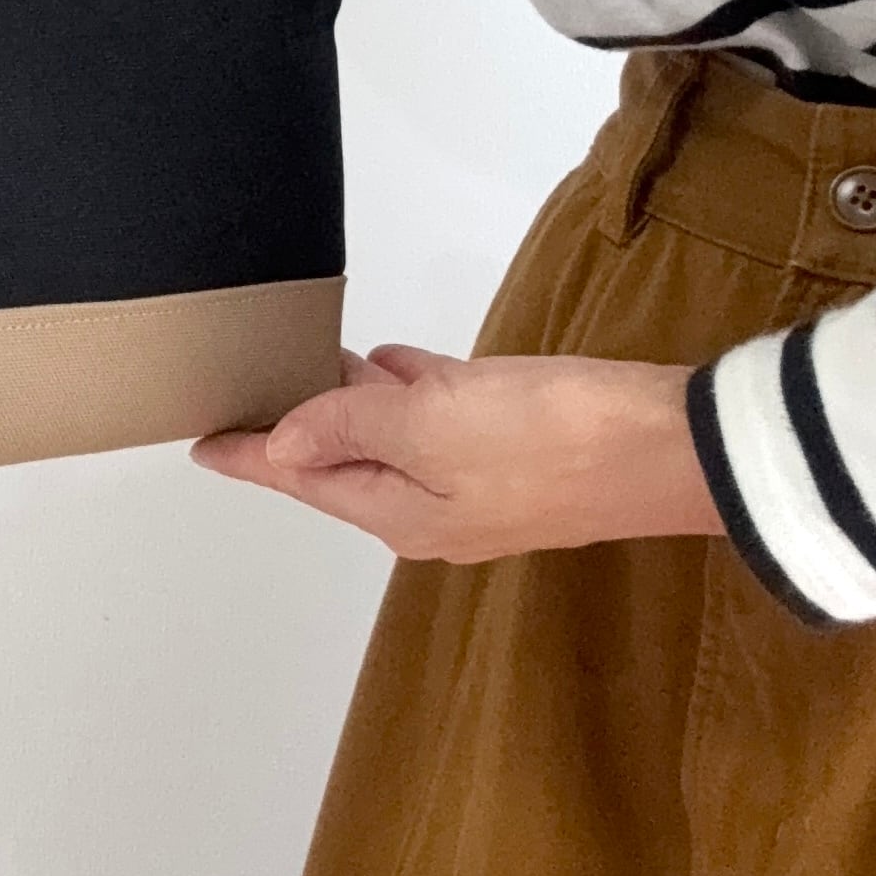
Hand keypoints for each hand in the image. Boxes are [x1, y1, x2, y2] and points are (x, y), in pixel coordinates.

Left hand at [192, 345, 725, 563]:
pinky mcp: (524, 450)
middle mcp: (434, 510)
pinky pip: (445, 422)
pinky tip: (397, 364)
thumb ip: (350, 427)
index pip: (301, 479)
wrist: (674, 447)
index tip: (201, 443)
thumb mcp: (431, 425)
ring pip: (395, 438)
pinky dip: (413, 394)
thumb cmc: (549, 436)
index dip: (250, 456)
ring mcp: (482, 483)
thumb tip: (282, 449)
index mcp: (400, 513)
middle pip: (344, 461)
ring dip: (354, 404)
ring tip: (313, 363)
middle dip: (299, 426)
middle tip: (251, 383)